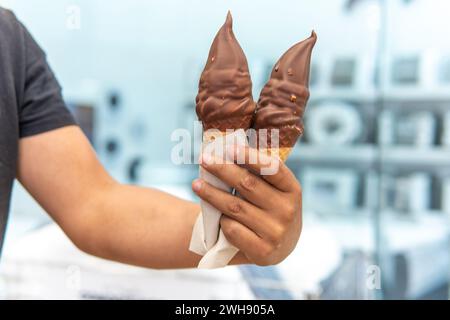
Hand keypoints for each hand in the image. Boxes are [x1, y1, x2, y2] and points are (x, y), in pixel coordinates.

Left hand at [192, 145, 301, 265]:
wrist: (280, 246)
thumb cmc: (270, 208)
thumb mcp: (275, 191)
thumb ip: (258, 174)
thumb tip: (224, 151)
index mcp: (292, 189)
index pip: (272, 168)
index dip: (250, 157)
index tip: (229, 147)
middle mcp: (287, 210)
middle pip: (248, 184)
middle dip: (223, 169)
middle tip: (204, 159)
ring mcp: (276, 232)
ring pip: (235, 207)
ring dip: (212, 193)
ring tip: (196, 184)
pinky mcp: (263, 250)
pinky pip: (232, 229)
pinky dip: (221, 220)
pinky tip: (215, 216)